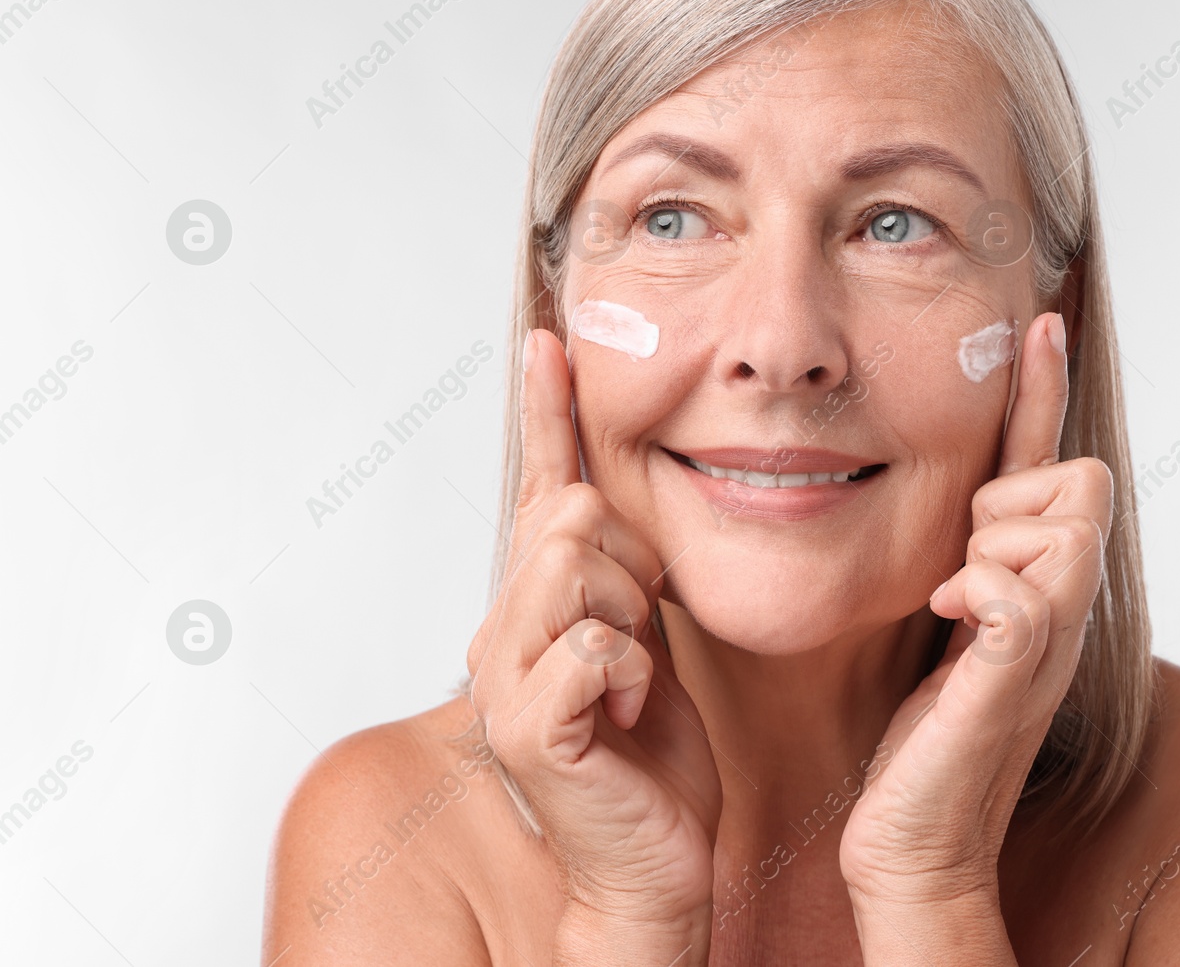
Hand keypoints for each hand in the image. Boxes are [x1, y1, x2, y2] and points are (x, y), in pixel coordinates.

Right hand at [467, 329, 721, 935]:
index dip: (546, 414)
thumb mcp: (646, 638)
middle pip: (568, 517)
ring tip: (633, 677)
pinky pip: (592, 644)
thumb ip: (623, 571)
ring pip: (571, 564)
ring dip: (631, 618)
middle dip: (631, 564)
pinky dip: (633, 672)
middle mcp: (498, 632)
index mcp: (532, 606)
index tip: (550, 345)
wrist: (654, 861)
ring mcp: (502, 679)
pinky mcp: (525, 727)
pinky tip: (628, 712)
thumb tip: (604, 499)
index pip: (537, 490)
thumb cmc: (650, 758)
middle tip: (642, 635)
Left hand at [838, 311, 1112, 907]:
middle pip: (1077, 478)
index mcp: (1044, 586)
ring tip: (954, 603)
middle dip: (1010, 500)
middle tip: (961, 569)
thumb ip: (968, 557)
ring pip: (1058, 521)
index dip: (1046, 393)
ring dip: (994, 543)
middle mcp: (1063, 606)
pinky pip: (1022, 592)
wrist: (917, 840)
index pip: (1059, 465)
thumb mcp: (948, 622)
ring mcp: (1046, 644)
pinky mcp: (1012, 680)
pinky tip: (952, 614)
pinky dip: (985, 587)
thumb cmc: (924, 738)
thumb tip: (965, 498)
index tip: (1037, 322)